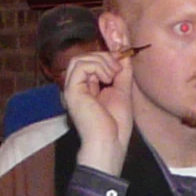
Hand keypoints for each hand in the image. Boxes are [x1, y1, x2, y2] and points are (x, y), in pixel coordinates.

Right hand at [61, 48, 134, 175]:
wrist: (110, 142)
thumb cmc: (116, 124)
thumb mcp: (122, 90)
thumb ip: (121, 71)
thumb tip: (124, 52)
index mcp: (85, 87)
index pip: (89, 61)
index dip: (107, 55)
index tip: (122, 60)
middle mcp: (75, 87)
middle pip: (83, 57)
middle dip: (104, 57)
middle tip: (118, 70)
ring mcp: (71, 89)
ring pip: (80, 59)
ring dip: (102, 61)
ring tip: (113, 76)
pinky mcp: (71, 91)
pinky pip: (81, 65)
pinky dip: (98, 67)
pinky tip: (107, 80)